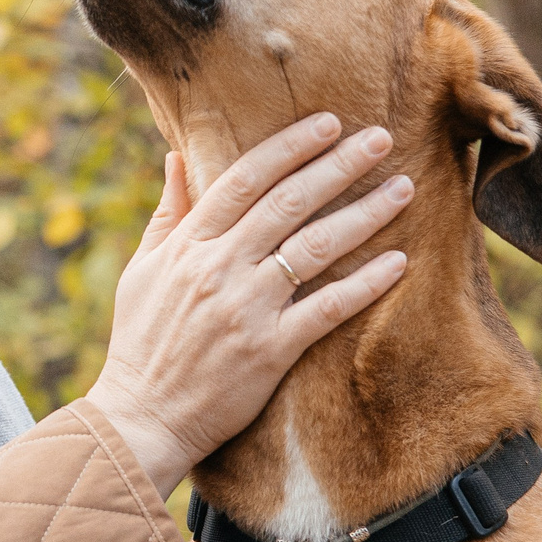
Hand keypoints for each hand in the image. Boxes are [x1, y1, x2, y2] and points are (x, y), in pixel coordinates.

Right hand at [84, 115, 412, 495]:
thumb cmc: (139, 344)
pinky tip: (398, 262)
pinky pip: (328, 308)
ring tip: (402, 189)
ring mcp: (246, 308)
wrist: (141, 418)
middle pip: (288, 202)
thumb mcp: (141, 271)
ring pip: (314, 247)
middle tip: (380, 138)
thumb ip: (167, 214)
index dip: (290, 146)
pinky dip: (365, 283)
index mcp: (188, 245)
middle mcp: (218, 268)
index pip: (244, 178)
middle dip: (338, 165)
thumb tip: (176, 157)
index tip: (328, 123)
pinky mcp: (270, 349)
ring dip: (363, 214)